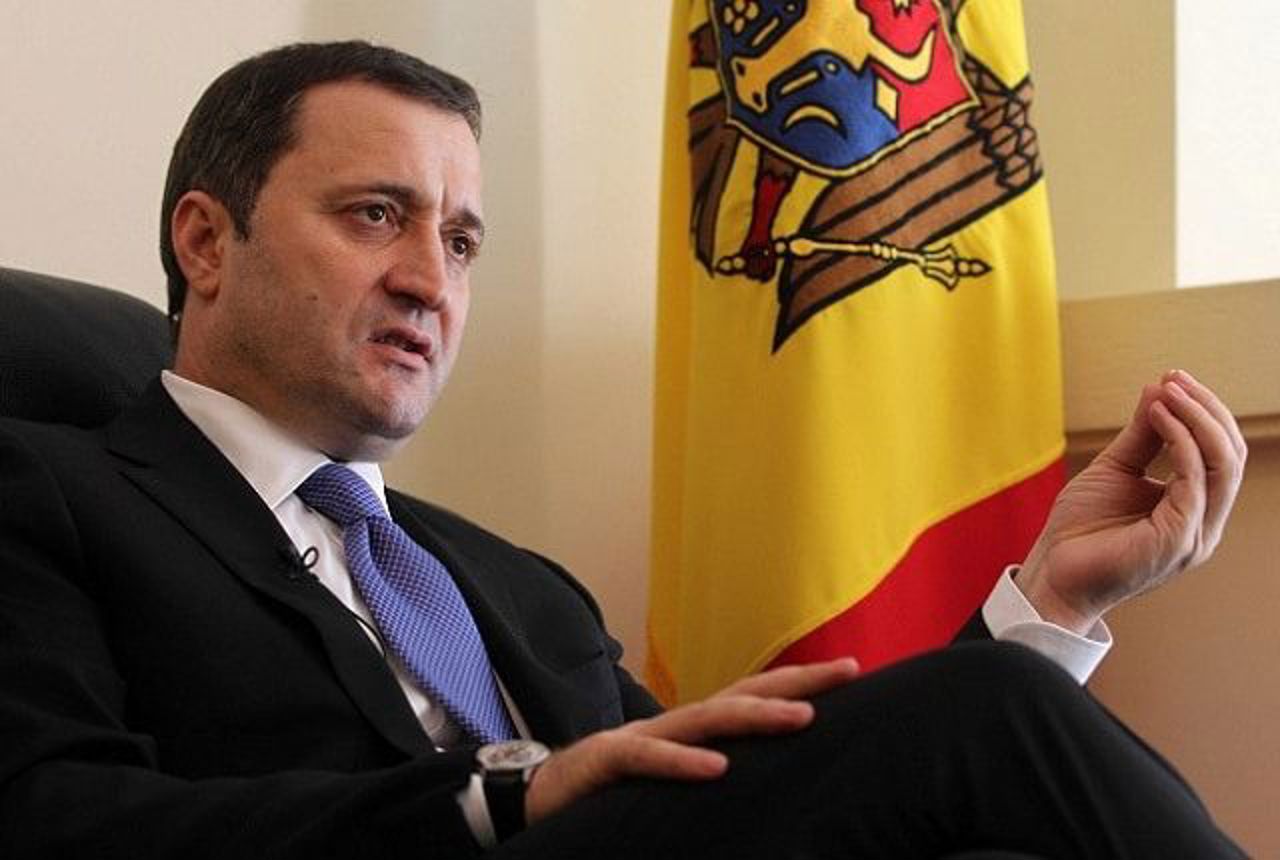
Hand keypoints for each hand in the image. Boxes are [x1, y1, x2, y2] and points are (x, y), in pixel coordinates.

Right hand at [523, 657, 859, 823]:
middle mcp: (671, 725)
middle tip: (846, 673)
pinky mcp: (606, 762)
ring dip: (754, 717)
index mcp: (689, 731)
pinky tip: (717, 770)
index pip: (751, 697)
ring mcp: (640, 737)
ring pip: (703, 719)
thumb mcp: (669, 781)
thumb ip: (709, 770)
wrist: (535, 796)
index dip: (798, 684)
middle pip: (740, 695)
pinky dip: (682, 762)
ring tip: (802, 719)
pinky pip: (647, 757)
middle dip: (795, 684)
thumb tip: (761, 780)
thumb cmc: (608, 791)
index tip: (851, 672)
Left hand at [1018, 370, 1246, 633]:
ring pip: (1222, 465)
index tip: (1173, 378)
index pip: (1223, 452)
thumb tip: (1161, 388)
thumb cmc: (1081, 528)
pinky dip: (1179, 440)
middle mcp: (1204, 523)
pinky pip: (1194, 482)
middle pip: (1231, 454)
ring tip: (1167, 390)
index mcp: (1195, 508)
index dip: (1204, 411)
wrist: (1052, 572)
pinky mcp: (1178, 541)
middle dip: (1206, 409)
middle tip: (1174, 378)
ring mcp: (1195, 534)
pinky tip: (1157, 415)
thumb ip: (1143, 435)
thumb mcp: (1115, 469)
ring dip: (1197, 419)